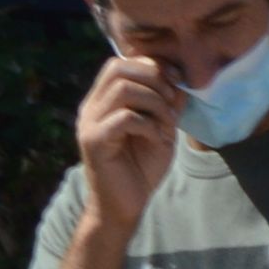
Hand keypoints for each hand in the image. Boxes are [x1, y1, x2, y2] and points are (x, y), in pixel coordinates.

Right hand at [72, 47, 179, 237]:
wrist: (125, 205)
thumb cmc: (141, 167)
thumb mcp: (161, 130)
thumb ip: (167, 105)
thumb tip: (179, 79)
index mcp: (103, 101)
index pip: (120, 64)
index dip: (151, 66)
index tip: (176, 81)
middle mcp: (91, 107)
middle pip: (118, 69)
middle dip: (154, 80)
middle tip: (172, 104)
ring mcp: (90, 122)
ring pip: (123, 89)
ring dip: (155, 103)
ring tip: (167, 125)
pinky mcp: (94, 141)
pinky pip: (125, 117)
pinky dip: (149, 125)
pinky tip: (158, 140)